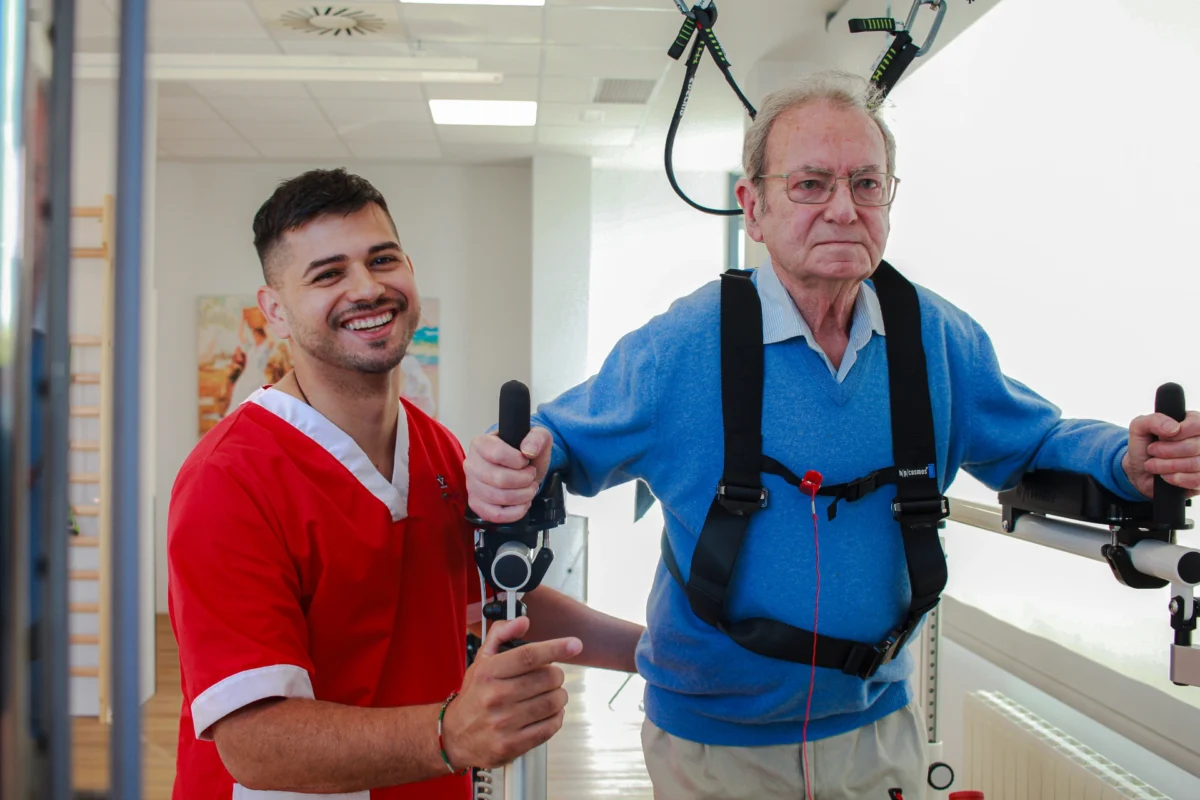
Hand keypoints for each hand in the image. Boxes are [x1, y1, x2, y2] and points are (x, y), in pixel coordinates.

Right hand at [441, 616, 580, 768]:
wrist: (455, 736)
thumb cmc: (474, 696)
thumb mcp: (481, 661)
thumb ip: (501, 635)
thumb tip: (523, 621)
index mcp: (488, 672)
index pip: (529, 655)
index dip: (556, 648)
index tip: (574, 644)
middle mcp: (495, 697)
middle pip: (547, 678)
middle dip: (556, 675)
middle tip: (550, 677)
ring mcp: (504, 723)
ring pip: (553, 702)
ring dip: (559, 696)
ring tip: (549, 695)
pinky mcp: (512, 745)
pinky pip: (550, 727)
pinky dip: (556, 717)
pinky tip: (547, 713)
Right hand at [465, 427, 552, 523]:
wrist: (522, 467)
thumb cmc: (524, 453)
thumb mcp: (537, 437)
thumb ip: (537, 437)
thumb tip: (528, 450)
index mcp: (481, 443)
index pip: (497, 454)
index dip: (518, 461)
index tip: (526, 461)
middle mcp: (472, 464)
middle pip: (499, 479)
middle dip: (524, 480)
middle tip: (531, 476)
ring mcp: (472, 485)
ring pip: (498, 498)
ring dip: (523, 496)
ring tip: (529, 488)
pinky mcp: (476, 504)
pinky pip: (495, 515)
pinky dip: (515, 512)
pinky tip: (523, 503)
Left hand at [1122, 410, 1199, 497]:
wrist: (1140, 471)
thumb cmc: (1143, 446)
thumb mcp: (1140, 427)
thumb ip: (1154, 420)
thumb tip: (1174, 428)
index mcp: (1192, 423)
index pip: (1197, 424)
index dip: (1178, 433)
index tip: (1160, 437)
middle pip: (1195, 446)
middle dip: (1167, 451)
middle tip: (1151, 451)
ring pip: (1195, 464)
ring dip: (1167, 466)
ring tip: (1152, 465)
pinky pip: (1197, 480)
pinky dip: (1176, 479)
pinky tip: (1165, 476)